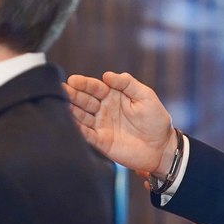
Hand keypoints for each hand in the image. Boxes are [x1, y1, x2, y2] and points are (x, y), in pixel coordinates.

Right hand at [64, 72, 179, 175]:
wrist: (162, 148)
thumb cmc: (156, 120)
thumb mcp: (146, 96)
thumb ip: (128, 83)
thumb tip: (107, 75)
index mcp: (113, 96)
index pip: (95, 87)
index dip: (84, 84)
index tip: (73, 80)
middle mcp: (103, 110)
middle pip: (84, 100)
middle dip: (73, 95)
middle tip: (62, 90)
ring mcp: (101, 126)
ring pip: (82, 116)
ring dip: (71, 111)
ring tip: (61, 105)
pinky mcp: (101, 142)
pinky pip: (86, 135)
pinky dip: (78, 130)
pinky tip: (70, 124)